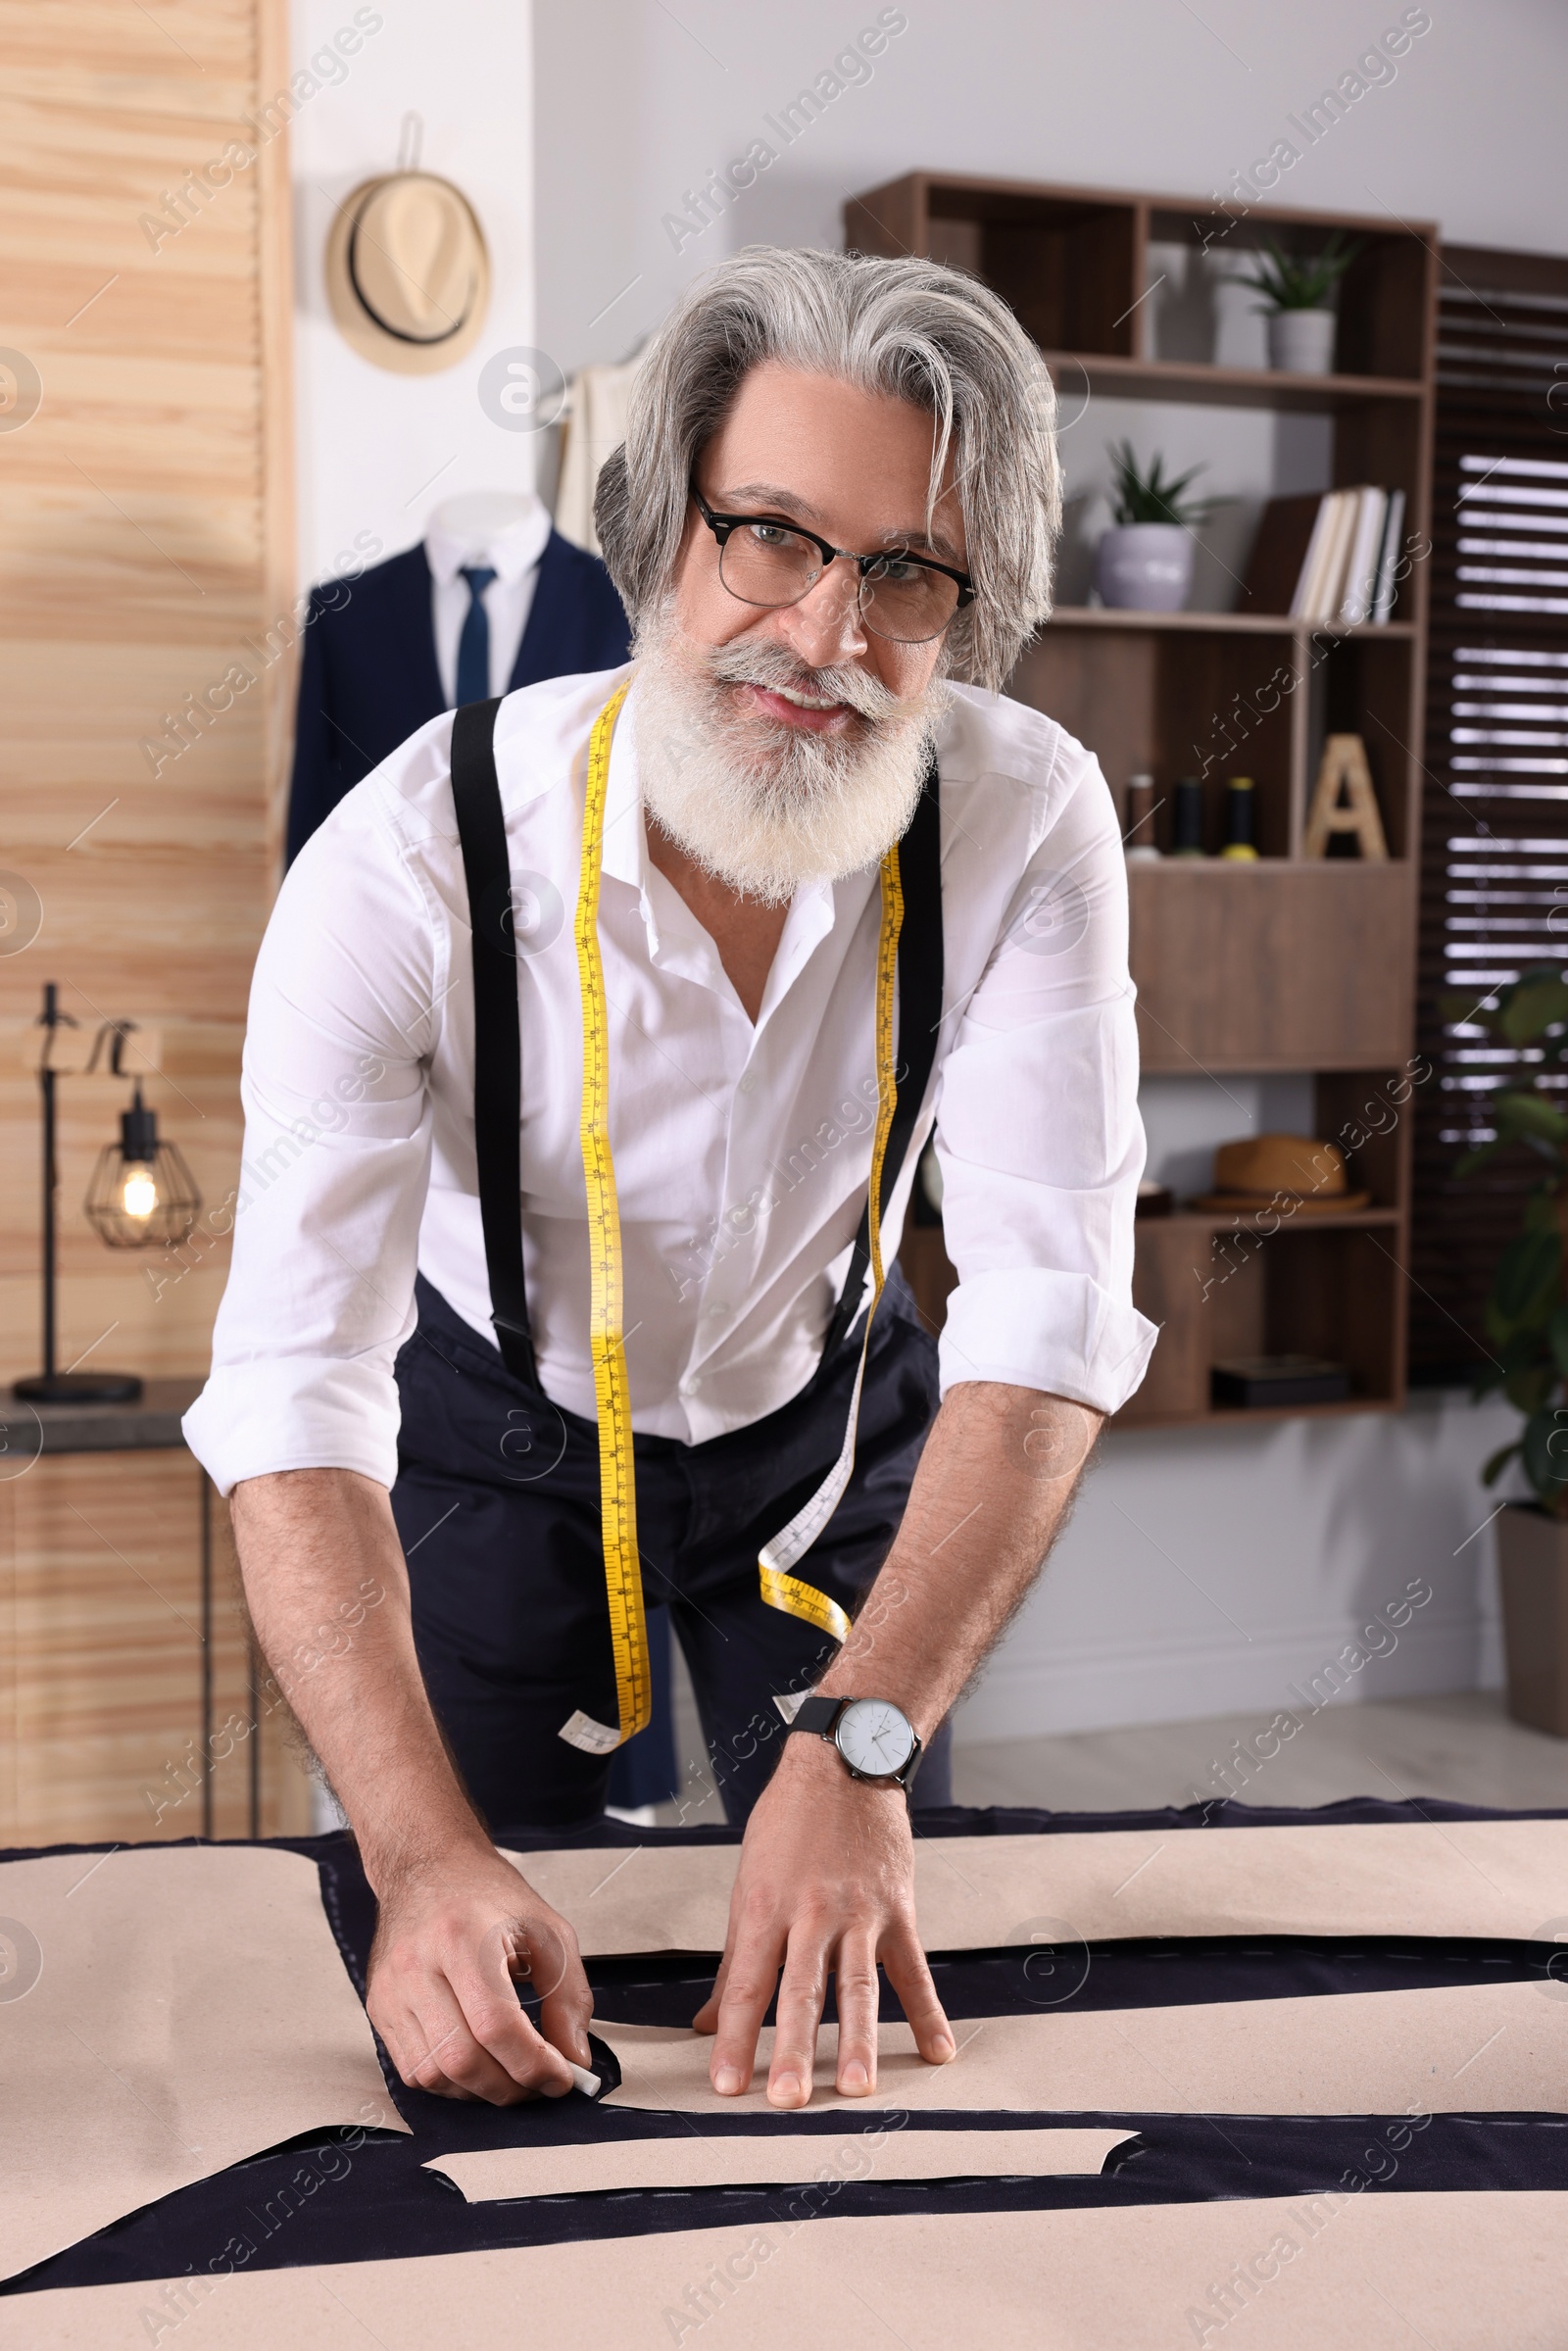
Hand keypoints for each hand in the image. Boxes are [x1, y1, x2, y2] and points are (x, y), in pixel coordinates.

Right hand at [367, 1845, 593, 2103]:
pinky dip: (452, 2084)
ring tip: (511, 2072)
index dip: (533, 2063)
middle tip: (540, 2082)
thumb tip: (574, 2058)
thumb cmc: (487, 1895)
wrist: (427, 1867)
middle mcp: (417, 1964)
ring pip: (435, 2075)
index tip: (561, 2076)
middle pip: (462, 2059)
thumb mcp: (548, 1930)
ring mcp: (392, 1990)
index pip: (495, 2024)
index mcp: (463, 1935)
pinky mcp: (380, 2010)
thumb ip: (569, 1996)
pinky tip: (477, 2064)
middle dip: (511, 2086)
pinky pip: (415, 2071)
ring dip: (482, 2090)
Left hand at [692, 1735, 953, 2105]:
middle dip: (794, 2049)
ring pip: (858, 1985)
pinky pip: (913, 1969)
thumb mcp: (748, 1882)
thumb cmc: (788, 1822)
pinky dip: (927, 2011)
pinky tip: (937, 2051)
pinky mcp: (897, 1909)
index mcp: (766, 1906)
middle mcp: (812, 1912)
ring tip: (857, 2088)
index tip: (727, 2084)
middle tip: (788, 2100)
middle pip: (801, 1991)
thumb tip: (707, 2021)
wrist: (845, 1763)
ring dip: (860, 2040)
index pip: (747, 1984)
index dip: (735, 2037)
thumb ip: (733, 1960)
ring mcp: (860, 1912)